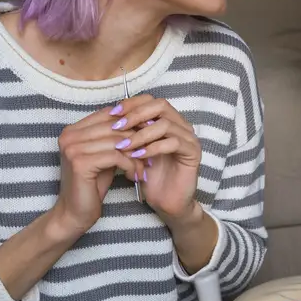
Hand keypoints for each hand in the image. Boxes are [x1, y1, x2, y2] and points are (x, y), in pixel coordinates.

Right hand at [55, 107, 140, 234]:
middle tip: (153, 149)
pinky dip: (130, 165)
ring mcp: (72, 148)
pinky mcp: (80, 163)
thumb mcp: (105, 155)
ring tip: (146, 165)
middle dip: (137, 138)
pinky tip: (137, 175)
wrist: (75, 213)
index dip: (132, 122)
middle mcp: (69, 136)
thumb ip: (115, 137)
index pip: (109, 114)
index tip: (150, 134)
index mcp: (72, 130)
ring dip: (136, 154)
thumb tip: (143, 119)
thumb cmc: (93, 184)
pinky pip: (116, 157)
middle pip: (114, 126)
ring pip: (117, 141)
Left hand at [109, 95, 202, 223]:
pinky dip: (152, 148)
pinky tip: (138, 156)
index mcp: (168, 120)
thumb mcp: (134, 150)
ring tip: (124, 146)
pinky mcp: (193, 153)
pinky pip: (173, 143)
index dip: (131, 104)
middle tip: (117, 126)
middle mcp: (181, 125)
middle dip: (136, 114)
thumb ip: (128, 134)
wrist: (166, 200)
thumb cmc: (149, 175)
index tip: (112, 114)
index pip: (151, 100)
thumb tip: (108, 118)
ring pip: (165, 124)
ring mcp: (189, 138)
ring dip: (140, 134)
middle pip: (160, 105)